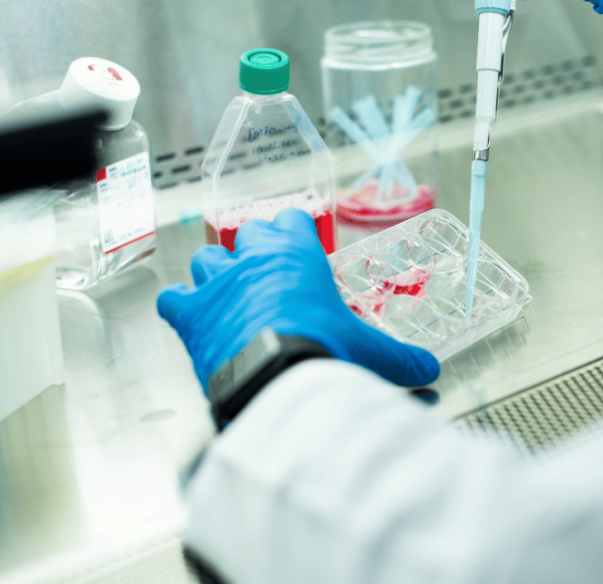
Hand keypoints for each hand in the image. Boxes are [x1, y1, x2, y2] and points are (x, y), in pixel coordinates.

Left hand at [157, 209, 439, 391]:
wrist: (277, 382)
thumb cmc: (324, 353)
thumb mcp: (371, 353)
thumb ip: (401, 359)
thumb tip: (430, 371)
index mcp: (296, 254)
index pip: (290, 219)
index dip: (294, 232)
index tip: (299, 247)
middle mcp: (253, 259)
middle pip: (247, 234)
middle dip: (255, 250)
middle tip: (268, 274)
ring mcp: (216, 284)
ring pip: (206, 259)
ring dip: (216, 273)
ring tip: (229, 292)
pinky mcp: (189, 315)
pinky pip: (172, 297)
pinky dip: (180, 306)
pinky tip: (191, 317)